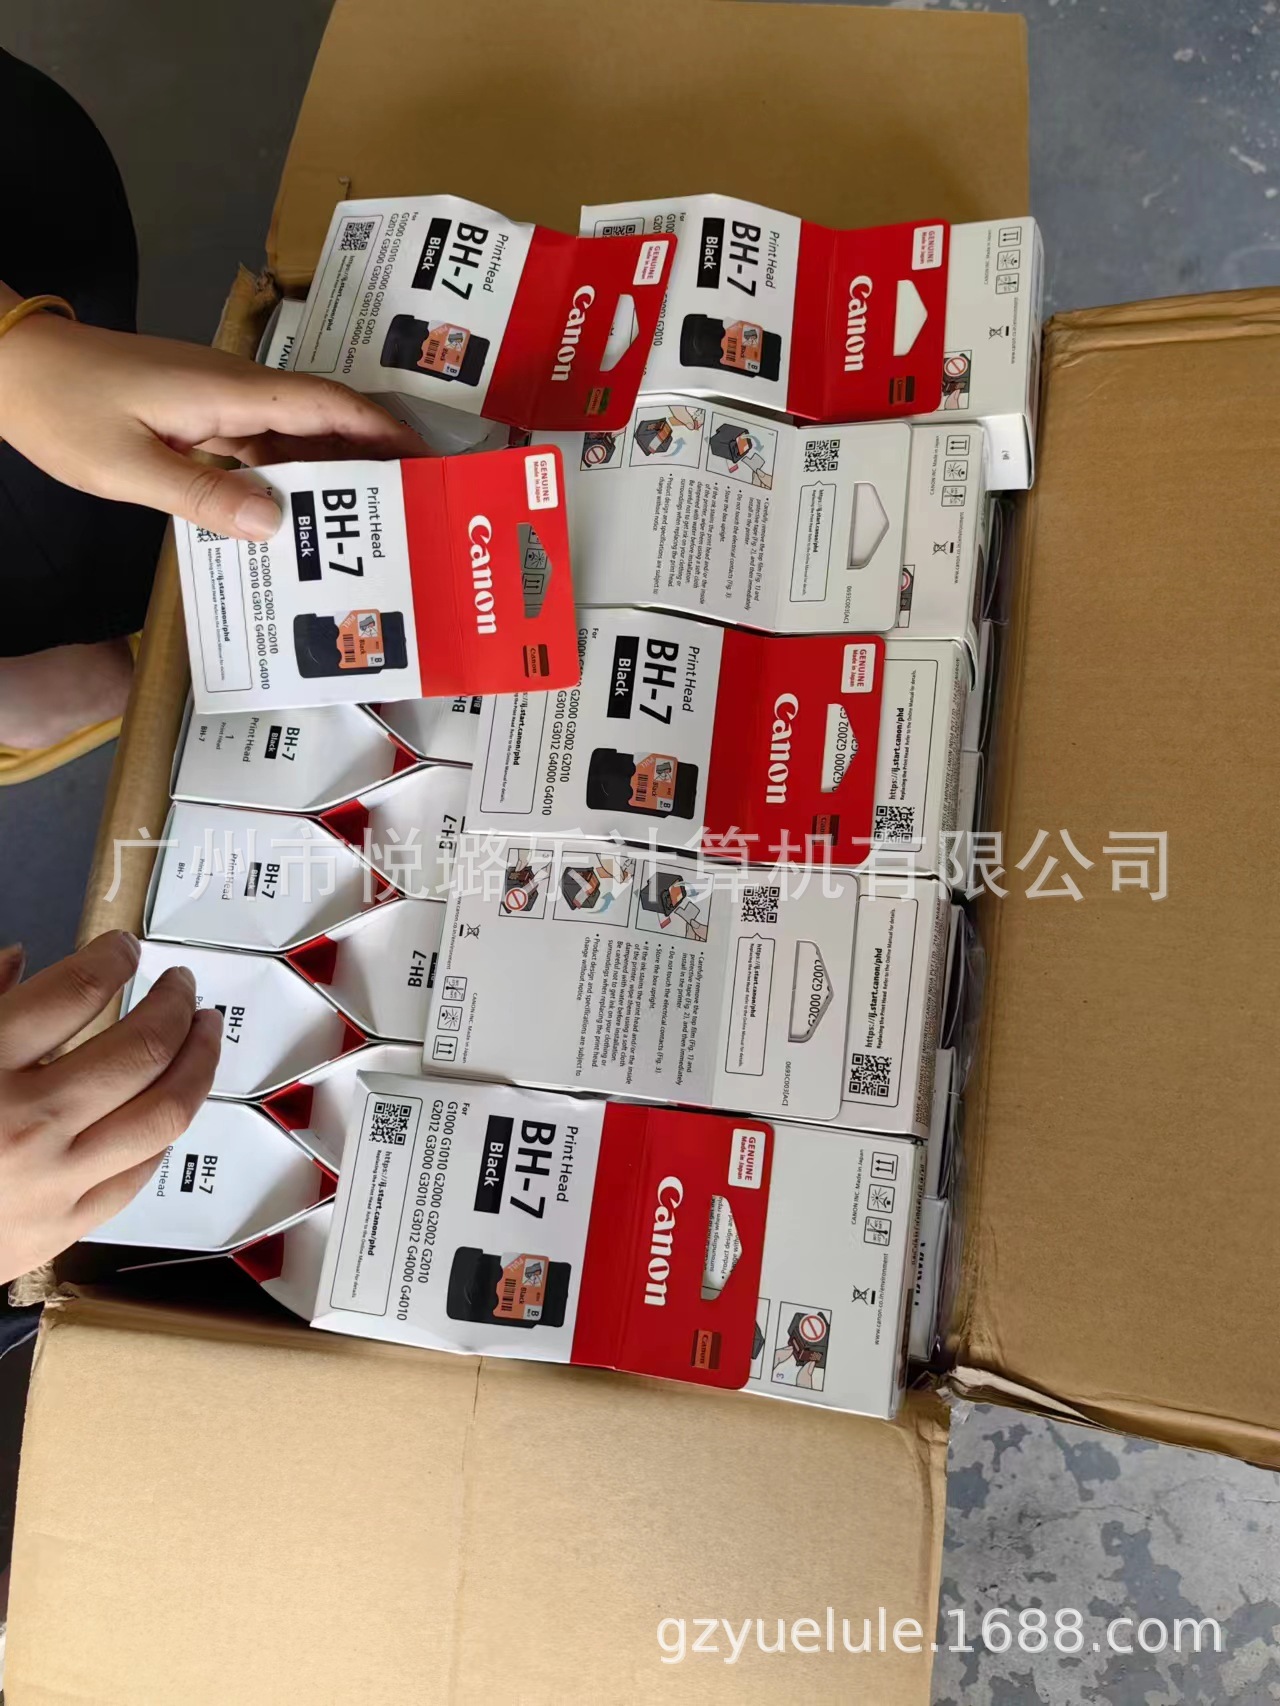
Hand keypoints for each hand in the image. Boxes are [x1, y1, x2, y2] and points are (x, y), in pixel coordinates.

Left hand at [0, 292, 427, 541]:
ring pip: (291, 434)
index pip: (327, 403)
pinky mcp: (196, 415)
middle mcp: (234, 389)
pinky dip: (284, 476)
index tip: (426, 459)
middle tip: (412, 503)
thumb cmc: (64, 410)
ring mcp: (215, 401)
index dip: (382, 430)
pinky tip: (295, 516)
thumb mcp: (129, 466)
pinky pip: (257, 445)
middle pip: (322, 418)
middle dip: (372, 455)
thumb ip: (204, 495)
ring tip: (366, 519)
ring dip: (329, 469)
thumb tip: (278, 524)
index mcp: (230, 392)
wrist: (10, 366)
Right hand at [0, 931, 220, 1283]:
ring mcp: (53, 1181)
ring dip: (198, 1061)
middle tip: (181, 983)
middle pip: (141, 1048)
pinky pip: (142, 1170)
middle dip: (175, 1002)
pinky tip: (169, 1099)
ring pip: (165, 1111)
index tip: (123, 947)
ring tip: (202, 1031)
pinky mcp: (65, 1228)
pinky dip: (166, 1127)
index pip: (76, 991)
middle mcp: (27, 1123)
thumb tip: (19, 959)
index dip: (113, 957)